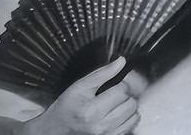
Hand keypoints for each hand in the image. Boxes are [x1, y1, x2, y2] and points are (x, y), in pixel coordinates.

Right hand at [24, 57, 140, 134]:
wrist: (56, 129)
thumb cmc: (67, 107)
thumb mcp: (79, 86)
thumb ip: (102, 73)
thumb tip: (121, 62)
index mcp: (91, 110)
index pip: (122, 90)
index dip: (121, 83)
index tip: (114, 84)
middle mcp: (100, 125)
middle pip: (130, 102)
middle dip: (125, 95)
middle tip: (114, 94)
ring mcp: (107, 134)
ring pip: (134, 113)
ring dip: (128, 105)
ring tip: (115, 104)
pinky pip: (132, 124)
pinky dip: (129, 116)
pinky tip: (117, 113)